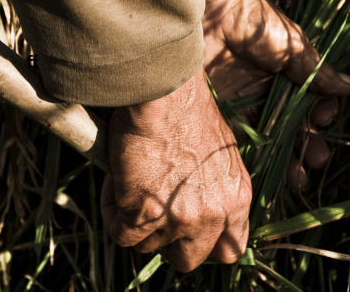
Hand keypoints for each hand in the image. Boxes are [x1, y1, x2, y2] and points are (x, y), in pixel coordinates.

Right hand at [100, 67, 251, 271]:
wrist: (164, 90)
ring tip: (131, 184)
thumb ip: (214, 187)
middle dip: (167, 242)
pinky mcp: (144, 215)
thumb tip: (193, 202)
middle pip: (188, 260)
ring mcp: (179, 218)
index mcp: (236, 199)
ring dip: (136, 223)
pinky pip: (121, 235)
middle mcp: (213, 215)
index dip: (206, 245)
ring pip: (148, 247)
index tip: (189, 231)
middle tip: (153, 214)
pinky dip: (112, 212)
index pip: (231, 250)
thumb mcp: (219, 154)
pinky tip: (115, 183)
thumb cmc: (187, 109)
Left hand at [200, 0, 349, 187]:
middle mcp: (266, 93)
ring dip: (285, 160)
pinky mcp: (219, 114)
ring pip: (268, 140)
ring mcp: (243, 105)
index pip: (309, 102)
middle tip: (316, 160)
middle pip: (290, 127)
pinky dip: (253, 160)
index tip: (324, 118)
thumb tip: (348, 88)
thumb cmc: (249, 18)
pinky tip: (267, 175)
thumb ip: (314, 69)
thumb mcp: (289, 42)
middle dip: (306, 146)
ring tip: (299, 179)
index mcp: (285, 75)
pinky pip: (239, 141)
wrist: (205, 11)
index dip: (319, 114)